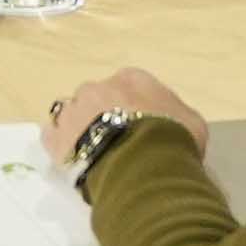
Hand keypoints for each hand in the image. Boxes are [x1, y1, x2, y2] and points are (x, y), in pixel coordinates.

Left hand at [43, 65, 201, 171]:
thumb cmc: (173, 140)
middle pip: (98, 98)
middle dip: (103, 115)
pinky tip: (73, 159)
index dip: (133, 107)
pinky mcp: (56, 137)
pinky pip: (53, 135)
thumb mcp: (193, 123)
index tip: (139, 126)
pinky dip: (61, 145)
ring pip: (72, 113)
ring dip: (80, 127)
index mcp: (132, 79)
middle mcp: (99, 87)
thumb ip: (176, 114)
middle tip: (116, 142)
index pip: (129, 86)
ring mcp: (74, 110)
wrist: (144, 166)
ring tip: (93, 152)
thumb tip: (171, 119)